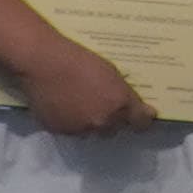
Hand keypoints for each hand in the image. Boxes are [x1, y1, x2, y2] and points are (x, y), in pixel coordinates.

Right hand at [7, 36, 146, 137]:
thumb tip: (149, 113)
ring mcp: (80, 129)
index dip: (141, 120)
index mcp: (119, 105)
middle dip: (110, 119)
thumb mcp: (111, 73)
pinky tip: (62, 105)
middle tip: (99, 102)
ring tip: (77, 102)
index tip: (139, 117)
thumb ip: (128, 96)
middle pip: (113, 129)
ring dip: (88, 122)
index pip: (140, 124)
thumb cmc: (80, 60)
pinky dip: (69, 122)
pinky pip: (70, 130)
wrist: (43, 63)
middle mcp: (103, 122)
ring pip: (90, 132)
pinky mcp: (60, 131)